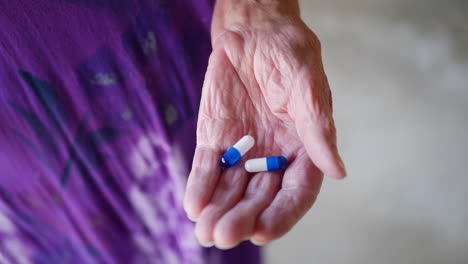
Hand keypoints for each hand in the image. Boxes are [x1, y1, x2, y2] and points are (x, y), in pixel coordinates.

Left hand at [184, 1, 345, 248]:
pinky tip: (193, 206)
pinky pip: (207, 167)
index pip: (296, 192)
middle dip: (242, 218)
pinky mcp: (215, 139)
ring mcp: (242, 151)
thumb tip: (337, 170)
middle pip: (259, 197)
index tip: (263, 231)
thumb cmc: (289, 55)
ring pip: (231, 188)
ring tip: (205, 232)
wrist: (253, 32)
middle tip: (224, 235)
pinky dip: (200, 186)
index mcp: (303, 150)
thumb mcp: (307, 85)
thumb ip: (318, 127)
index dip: (282, 214)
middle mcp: (272, 158)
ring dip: (218, 210)